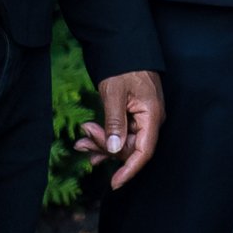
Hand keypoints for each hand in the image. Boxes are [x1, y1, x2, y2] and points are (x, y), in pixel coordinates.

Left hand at [76, 70, 163, 189]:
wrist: (125, 48)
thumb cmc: (123, 68)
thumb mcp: (114, 94)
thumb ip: (115, 123)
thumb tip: (114, 150)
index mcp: (152, 115)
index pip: (144, 151)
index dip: (130, 170)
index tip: (114, 184)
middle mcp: (150, 121)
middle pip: (130, 148)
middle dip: (105, 148)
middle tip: (82, 142)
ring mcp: (142, 119)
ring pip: (122, 142)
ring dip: (101, 144)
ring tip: (80, 143)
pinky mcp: (133, 116)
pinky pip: (120, 133)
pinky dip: (104, 137)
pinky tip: (88, 142)